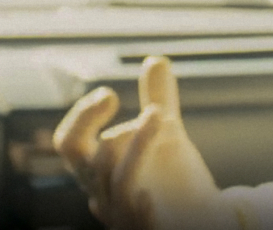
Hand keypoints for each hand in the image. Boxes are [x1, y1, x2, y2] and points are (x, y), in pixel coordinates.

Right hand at [53, 56, 235, 229]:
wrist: (202, 221)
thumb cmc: (175, 183)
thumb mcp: (167, 137)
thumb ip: (158, 100)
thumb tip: (155, 59)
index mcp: (99, 169)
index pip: (70, 142)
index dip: (82, 116)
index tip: (109, 94)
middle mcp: (102, 191)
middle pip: (75, 157)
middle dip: (86, 122)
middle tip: (109, 95)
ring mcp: (121, 214)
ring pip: (115, 178)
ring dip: (137, 143)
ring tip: (161, 115)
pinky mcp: (143, 229)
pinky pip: (135, 216)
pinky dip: (140, 201)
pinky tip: (153, 189)